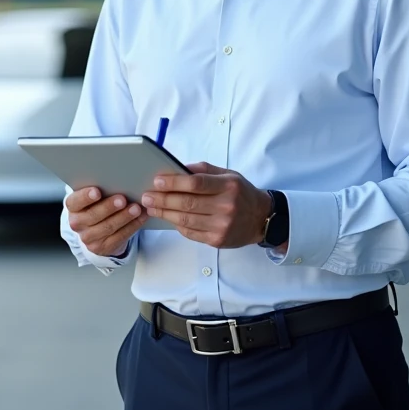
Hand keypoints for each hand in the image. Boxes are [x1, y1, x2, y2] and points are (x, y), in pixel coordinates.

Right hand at [66, 186, 147, 257]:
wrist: (97, 229)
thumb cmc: (98, 204)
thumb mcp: (94, 196)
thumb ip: (101, 188)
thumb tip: (118, 177)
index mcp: (73, 207)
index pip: (75, 201)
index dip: (85, 197)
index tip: (97, 191)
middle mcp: (77, 223)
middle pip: (93, 216)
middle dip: (109, 207)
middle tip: (122, 199)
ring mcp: (89, 238)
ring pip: (108, 227)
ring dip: (124, 217)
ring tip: (136, 208)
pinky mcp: (102, 247)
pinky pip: (119, 237)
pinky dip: (132, 226)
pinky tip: (141, 217)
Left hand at [141, 162, 272, 248]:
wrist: (261, 218)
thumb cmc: (241, 193)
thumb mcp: (228, 174)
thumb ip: (204, 170)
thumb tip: (177, 169)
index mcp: (228, 186)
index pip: (196, 184)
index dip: (174, 183)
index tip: (157, 181)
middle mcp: (226, 206)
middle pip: (187, 203)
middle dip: (163, 199)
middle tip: (147, 196)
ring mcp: (222, 225)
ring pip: (186, 220)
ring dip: (165, 213)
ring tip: (151, 207)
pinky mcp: (217, 240)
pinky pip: (190, 233)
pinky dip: (176, 225)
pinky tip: (168, 218)